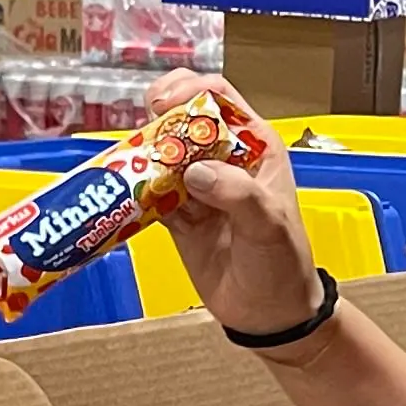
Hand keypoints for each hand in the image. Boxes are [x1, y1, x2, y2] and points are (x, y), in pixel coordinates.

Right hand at [145, 75, 320, 336]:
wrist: (271, 315)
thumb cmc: (283, 265)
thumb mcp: (269, 225)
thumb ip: (238, 193)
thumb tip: (194, 170)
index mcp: (254, 147)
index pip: (218, 99)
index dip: (189, 91)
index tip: (164, 103)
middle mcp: (223, 160)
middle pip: (180, 119)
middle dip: (157, 119)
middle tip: (142, 134)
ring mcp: (197, 187)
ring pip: (160, 154)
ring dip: (140, 156)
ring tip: (128, 166)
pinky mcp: (176, 215)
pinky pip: (147, 194)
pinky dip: (132, 193)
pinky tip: (122, 196)